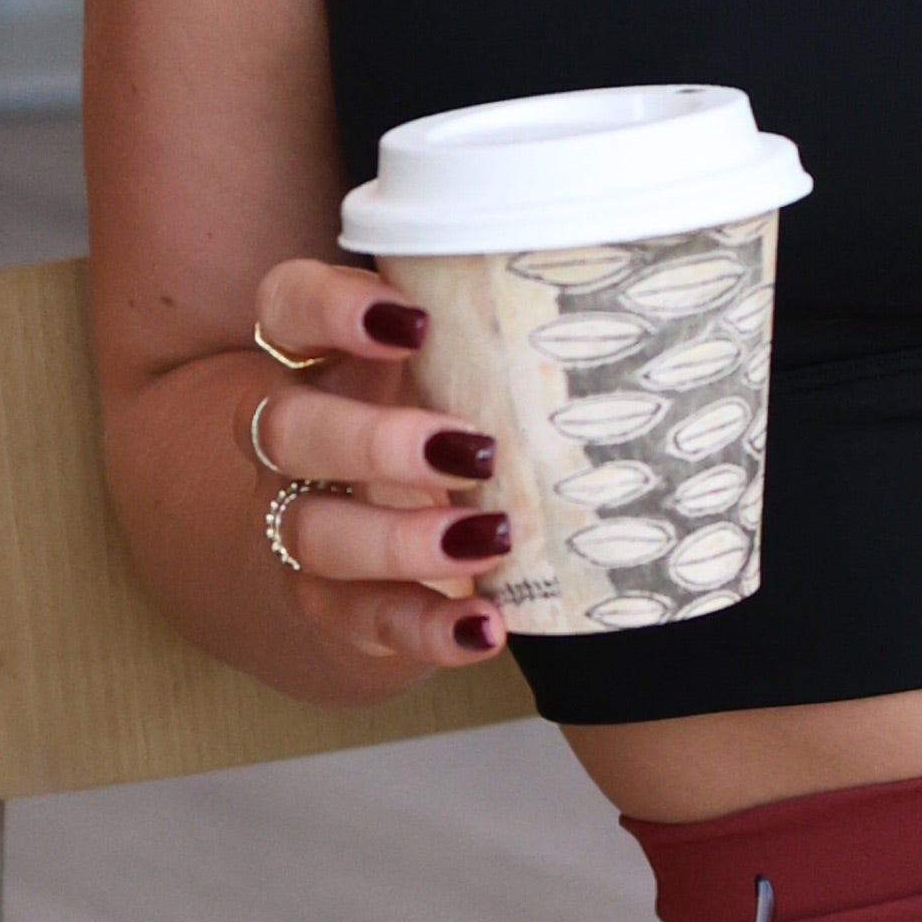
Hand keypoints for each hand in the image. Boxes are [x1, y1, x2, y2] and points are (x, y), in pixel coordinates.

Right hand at [235, 252, 519, 692]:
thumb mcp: (449, 367)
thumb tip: (635, 291)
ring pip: (312, 533)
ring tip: (488, 537)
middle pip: (287, 430)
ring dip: (398, 540)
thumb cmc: (432, 418)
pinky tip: (483, 628)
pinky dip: (423, 629)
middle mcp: (293, 440)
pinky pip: (360, 622)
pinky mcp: (331, 605)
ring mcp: (301, 525)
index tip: (412, 320)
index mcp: (319, 360)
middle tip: (468, 448)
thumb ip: (499, 332)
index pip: (286, 307)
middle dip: (372, 440)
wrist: (367, 546)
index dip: (331, 308)